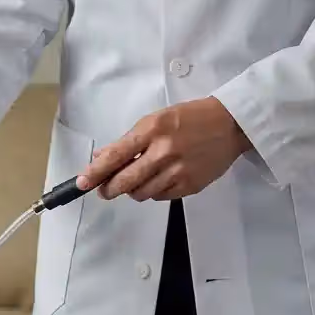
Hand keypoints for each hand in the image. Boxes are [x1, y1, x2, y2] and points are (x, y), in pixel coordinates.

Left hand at [76, 97, 252, 200]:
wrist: (232, 124)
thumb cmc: (191, 118)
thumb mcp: (157, 119)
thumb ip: (129, 140)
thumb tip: (100, 156)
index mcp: (152, 130)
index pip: (116, 155)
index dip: (96, 172)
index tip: (82, 183)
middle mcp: (164, 151)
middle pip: (125, 182)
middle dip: (109, 189)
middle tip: (105, 190)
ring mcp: (178, 171)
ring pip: (141, 193)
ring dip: (133, 190)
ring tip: (138, 179)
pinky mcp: (190, 185)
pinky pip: (161, 197)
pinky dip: (154, 192)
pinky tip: (160, 179)